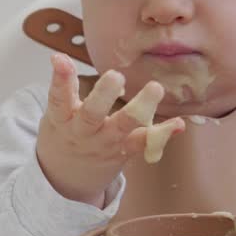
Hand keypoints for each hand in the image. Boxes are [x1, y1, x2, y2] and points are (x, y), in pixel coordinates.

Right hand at [36, 53, 184, 206]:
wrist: (67, 178)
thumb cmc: (66, 134)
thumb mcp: (57, 115)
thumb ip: (63, 90)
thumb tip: (60, 58)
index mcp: (63, 119)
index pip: (59, 98)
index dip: (60, 79)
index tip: (60, 59)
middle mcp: (83, 131)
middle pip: (92, 114)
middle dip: (104, 95)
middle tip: (116, 75)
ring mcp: (105, 143)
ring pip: (122, 127)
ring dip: (140, 108)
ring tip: (155, 88)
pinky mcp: (124, 152)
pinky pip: (144, 142)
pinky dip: (163, 133)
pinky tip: (179, 124)